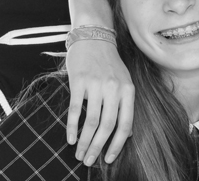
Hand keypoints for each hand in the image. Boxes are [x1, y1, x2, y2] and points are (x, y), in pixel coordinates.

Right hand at [66, 39, 134, 165]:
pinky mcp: (79, 81)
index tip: (109, 159)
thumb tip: (128, 133)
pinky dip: (72, 127)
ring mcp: (96, 85)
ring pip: (91, 121)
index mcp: (128, 90)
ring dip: (84, 141)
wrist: (94, 38)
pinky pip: (75, 110)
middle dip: (97, 147)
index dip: (117, 144)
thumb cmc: (109, 64)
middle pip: (107, 126)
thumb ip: (126, 105)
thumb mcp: (125, 82)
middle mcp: (114, 88)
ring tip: (78, 154)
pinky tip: (70, 138)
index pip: (125, 124)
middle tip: (88, 161)